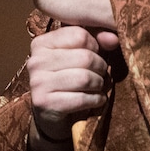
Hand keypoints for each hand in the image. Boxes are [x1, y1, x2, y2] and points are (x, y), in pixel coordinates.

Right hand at [27, 26, 111, 140]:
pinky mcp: (44, 103)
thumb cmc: (68, 80)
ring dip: (99, 84)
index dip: (95, 46)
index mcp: (41, 43)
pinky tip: (96, 100)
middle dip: (100, 67)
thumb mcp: (79, 55)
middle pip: (85, 57)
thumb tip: (113, 38)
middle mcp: (36, 61)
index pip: (80, 35)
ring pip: (84, 78)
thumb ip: (97, 41)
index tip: (94, 55)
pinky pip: (81, 98)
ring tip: (98, 87)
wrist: (50, 115)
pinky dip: (96, 100)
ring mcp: (37, 82)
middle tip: (101, 75)